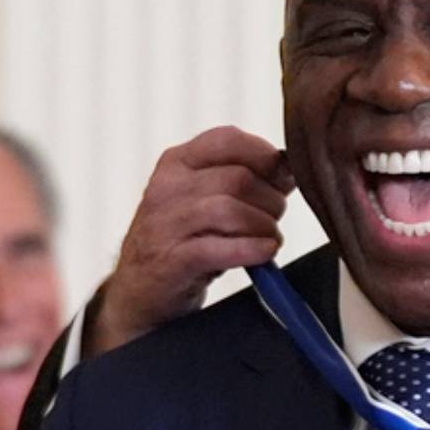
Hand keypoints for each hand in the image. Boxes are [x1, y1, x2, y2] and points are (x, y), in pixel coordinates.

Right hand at [88, 126, 292, 356]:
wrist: (140, 290)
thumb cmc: (184, 241)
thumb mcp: (207, 201)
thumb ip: (244, 181)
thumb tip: (289, 169)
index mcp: (177, 162)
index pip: (228, 139)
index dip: (265, 157)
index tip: (282, 179)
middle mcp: (167, 187)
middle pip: (238, 178)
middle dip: (271, 200)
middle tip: (274, 219)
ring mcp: (166, 223)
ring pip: (231, 209)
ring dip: (264, 225)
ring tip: (269, 238)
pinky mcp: (173, 260)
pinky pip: (221, 248)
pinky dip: (253, 249)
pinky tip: (265, 252)